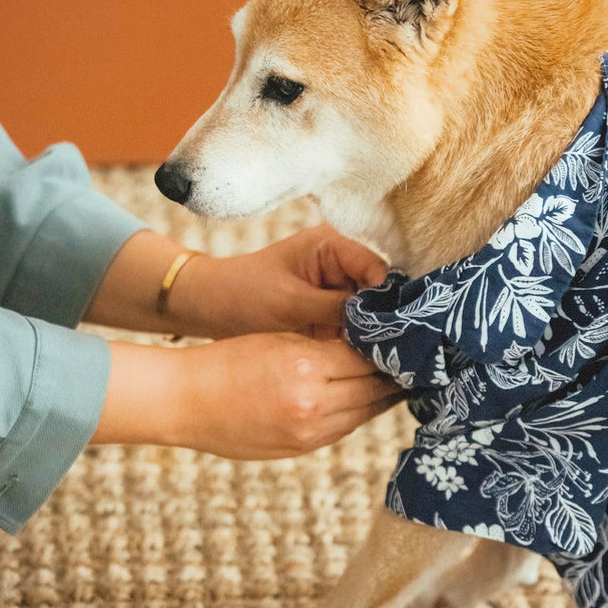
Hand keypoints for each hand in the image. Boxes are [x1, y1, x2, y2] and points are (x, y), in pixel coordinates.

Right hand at [92, 333, 401, 459]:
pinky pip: (346, 427)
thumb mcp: (277, 339)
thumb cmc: (227, 360)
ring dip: (385, 393)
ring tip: (404, 376)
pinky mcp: (302, 447)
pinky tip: (371, 398)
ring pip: (366, 409)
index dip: (392, 346)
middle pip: (375, 385)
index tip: (411, 336)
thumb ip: (323, 347)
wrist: (185, 401)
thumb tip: (369, 349)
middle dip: (398, 371)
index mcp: (305, 366)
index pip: (368, 355)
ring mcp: (308, 431)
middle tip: (422, 356)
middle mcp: (312, 402)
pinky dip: (362, 411)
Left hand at [177, 225, 388, 339]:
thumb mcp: (291, 303)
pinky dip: (358, 344)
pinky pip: (355, 328)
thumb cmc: (243, 294)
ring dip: (372, 335)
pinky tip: (367, 362)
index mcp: (332, 245)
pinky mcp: (330, 313)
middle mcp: (341, 264)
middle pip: (379, 293)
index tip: (397, 329)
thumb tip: (381, 324)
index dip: (389, 299)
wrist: (210, 309)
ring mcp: (337, 290)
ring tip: (385, 360)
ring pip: (370, 314)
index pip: (376, 269)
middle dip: (384, 320)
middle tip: (396, 351)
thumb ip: (338, 309)